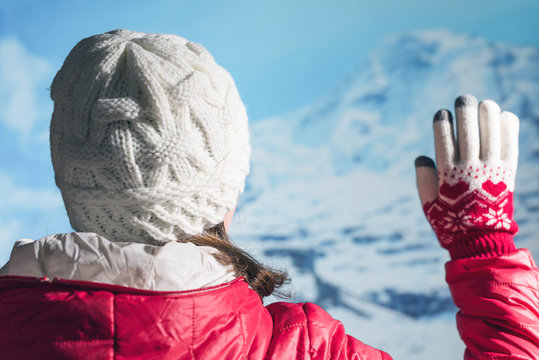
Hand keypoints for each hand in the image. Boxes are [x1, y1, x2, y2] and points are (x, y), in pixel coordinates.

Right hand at [415, 95, 518, 258]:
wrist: (481, 240)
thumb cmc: (450, 222)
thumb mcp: (429, 204)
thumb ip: (424, 180)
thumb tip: (422, 158)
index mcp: (448, 175)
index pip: (444, 138)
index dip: (442, 122)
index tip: (442, 114)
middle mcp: (470, 168)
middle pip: (469, 130)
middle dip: (465, 110)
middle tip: (464, 98)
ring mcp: (491, 169)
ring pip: (491, 133)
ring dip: (488, 114)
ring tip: (484, 104)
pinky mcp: (508, 172)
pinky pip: (510, 144)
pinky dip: (508, 127)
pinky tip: (504, 116)